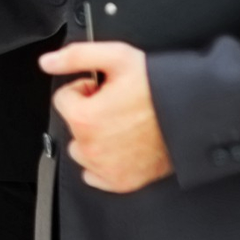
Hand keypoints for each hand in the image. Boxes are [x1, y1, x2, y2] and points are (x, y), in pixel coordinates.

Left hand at [40, 41, 173, 192]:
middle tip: (116, 104)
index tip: (105, 88)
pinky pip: (95, 174)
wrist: (192, 114)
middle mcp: (91, 148)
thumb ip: (75, 56)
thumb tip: (47, 62)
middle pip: (72, 124)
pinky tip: (122, 146)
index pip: (63, 99)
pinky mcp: (122, 182)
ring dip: (93, 137)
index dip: (85, 88)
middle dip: (88, 112)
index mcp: (84, 118)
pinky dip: (103, 162)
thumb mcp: (115, 57)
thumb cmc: (157, 86)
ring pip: (81, 149)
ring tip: (122, 124)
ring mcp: (106, 169)